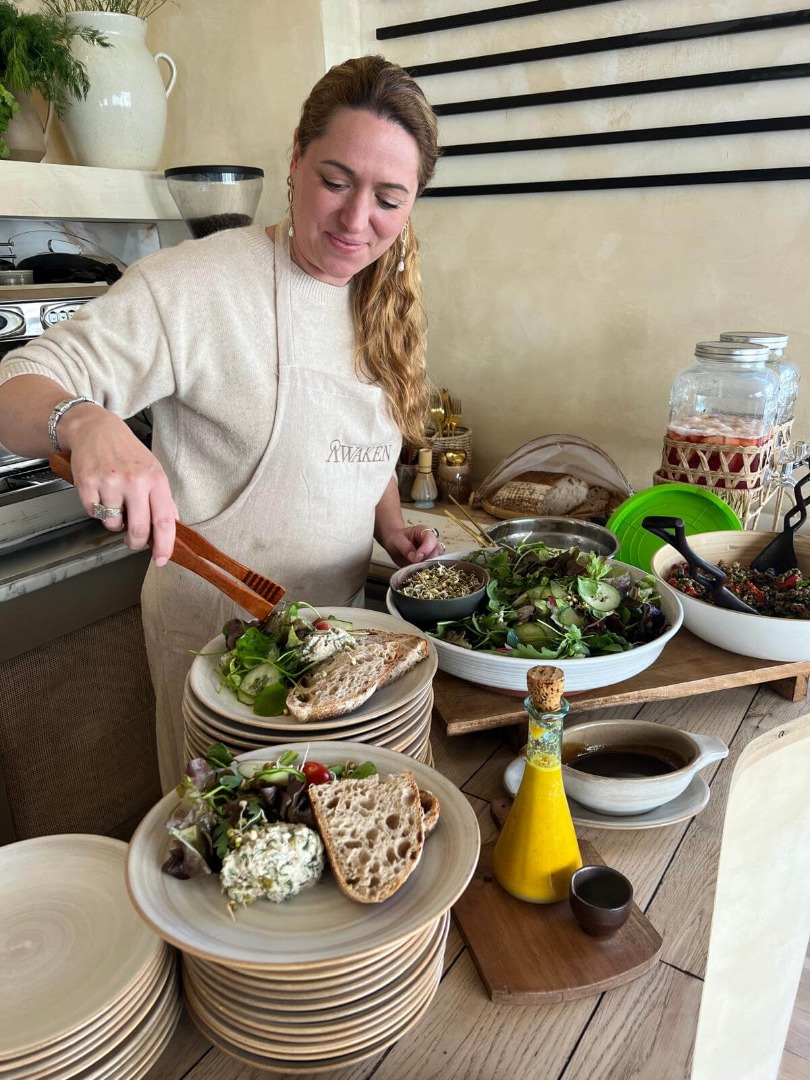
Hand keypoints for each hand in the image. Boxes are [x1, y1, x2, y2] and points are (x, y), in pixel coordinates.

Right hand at [58, 404, 177, 564]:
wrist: (96, 429)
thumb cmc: (127, 452)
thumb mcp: (153, 471)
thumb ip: (163, 500)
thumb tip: (172, 528)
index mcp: (155, 480)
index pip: (164, 521)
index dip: (164, 545)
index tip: (162, 559)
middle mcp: (134, 481)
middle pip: (139, 529)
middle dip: (137, 542)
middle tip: (134, 541)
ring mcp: (110, 482)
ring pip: (113, 524)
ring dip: (114, 522)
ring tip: (115, 503)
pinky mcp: (88, 483)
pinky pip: (94, 513)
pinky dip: (97, 510)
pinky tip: (100, 494)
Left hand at [383, 525, 445, 566]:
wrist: (393, 544)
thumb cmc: (396, 538)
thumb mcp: (397, 540)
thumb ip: (406, 548)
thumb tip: (415, 559)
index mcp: (424, 532)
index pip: (430, 539)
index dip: (426, 549)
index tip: (417, 558)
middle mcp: (430, 542)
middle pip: (437, 550)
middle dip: (430, 559)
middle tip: (419, 566)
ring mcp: (431, 552)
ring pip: (438, 559)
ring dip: (430, 566)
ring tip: (420, 570)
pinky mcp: (428, 561)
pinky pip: (433, 566)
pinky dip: (428, 570)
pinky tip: (420, 573)